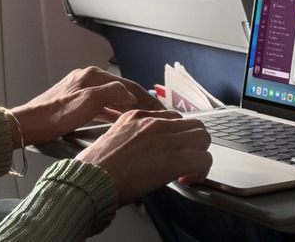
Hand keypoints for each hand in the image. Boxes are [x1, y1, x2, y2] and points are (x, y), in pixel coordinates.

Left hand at [9, 66, 164, 147]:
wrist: (27, 125)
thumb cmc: (56, 116)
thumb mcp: (89, 103)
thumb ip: (113, 94)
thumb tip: (130, 95)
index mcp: (92, 76)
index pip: (128, 85)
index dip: (147, 97)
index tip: (161, 109)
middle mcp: (87, 78)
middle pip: (120, 89)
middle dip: (139, 101)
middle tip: (157, 114)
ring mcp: (80, 89)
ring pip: (111, 97)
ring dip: (128, 106)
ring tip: (143, 117)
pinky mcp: (73, 101)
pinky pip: (101, 104)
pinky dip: (113, 110)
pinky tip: (119, 118)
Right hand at [75, 110, 211, 206]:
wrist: (91, 180)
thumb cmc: (95, 167)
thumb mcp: (113, 138)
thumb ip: (133, 135)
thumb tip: (146, 148)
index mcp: (138, 115)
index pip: (172, 118)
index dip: (177, 135)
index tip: (174, 148)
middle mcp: (154, 122)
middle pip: (193, 124)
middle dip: (194, 142)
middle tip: (186, 158)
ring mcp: (166, 139)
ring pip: (203, 137)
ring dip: (200, 153)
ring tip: (190, 169)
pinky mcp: (174, 158)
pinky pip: (203, 159)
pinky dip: (201, 170)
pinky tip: (190, 179)